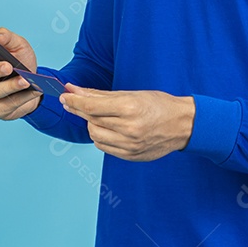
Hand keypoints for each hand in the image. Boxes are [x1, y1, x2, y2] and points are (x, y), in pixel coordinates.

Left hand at [59, 84, 194, 161]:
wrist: (183, 125)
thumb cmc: (159, 104)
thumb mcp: (131, 94)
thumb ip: (100, 94)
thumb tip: (75, 90)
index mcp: (130, 108)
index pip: (91, 106)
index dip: (74, 101)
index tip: (64, 96)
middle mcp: (129, 129)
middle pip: (90, 121)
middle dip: (81, 111)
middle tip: (75, 103)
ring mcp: (130, 145)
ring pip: (95, 136)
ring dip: (92, 125)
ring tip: (103, 117)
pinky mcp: (130, 156)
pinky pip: (104, 147)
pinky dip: (102, 137)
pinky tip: (110, 129)